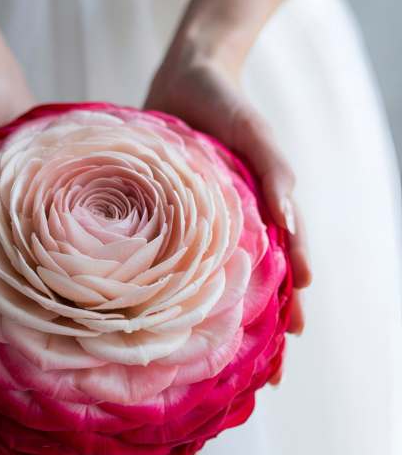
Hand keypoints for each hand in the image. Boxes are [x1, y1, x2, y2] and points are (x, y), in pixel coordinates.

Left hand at [144, 54, 311, 344]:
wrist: (187, 77)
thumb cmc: (228, 106)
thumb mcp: (256, 136)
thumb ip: (275, 176)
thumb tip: (291, 231)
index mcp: (259, 217)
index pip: (281, 274)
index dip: (285, 313)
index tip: (286, 353)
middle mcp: (228, 229)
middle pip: (248, 289)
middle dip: (256, 332)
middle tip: (257, 377)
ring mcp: (195, 228)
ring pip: (208, 283)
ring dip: (215, 321)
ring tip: (213, 363)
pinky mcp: (164, 218)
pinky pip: (169, 259)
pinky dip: (172, 289)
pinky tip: (165, 316)